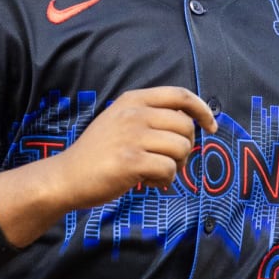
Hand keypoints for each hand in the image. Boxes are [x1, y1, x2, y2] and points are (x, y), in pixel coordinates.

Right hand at [0, 87, 215, 244]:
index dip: (202, 110)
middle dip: (186, 148)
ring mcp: (131, 137)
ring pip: (181, 148)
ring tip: (156, 172)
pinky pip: (169, 169)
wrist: (66, 177)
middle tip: (170, 162)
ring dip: (176, 166)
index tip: (212, 126)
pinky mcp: (131, 161)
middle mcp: (133, 114)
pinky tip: (149, 182)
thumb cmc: (98, 153)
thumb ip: (150, 117)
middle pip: (185, 126)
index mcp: (133, 100)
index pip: (180, 95)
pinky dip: (165, 179)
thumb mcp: (120, 121)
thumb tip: (190, 124)